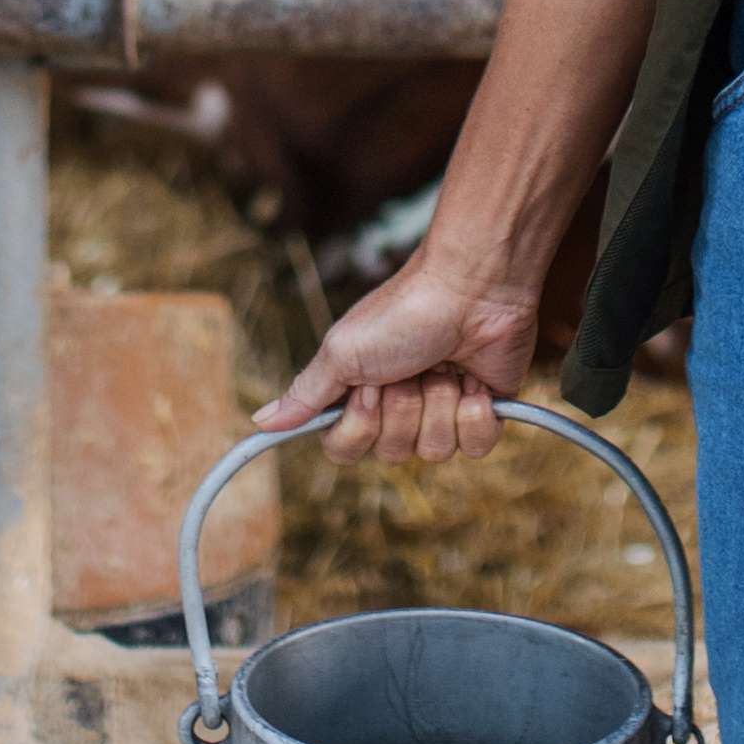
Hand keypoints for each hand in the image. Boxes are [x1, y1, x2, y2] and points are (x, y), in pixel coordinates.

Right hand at [252, 241, 542, 463]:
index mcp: (360, 394)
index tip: (369, 388)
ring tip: (444, 368)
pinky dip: (475, 415)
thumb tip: (260, 422)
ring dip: (439, 406)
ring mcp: (441, 409)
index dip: (358, 427)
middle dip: (403, 411)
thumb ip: (305, 393)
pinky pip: (475, 447)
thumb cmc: (404, 312)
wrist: (473, 288)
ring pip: (434, 453)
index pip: (343, 448)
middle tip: (412, 369)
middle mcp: (398, 406)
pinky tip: (474, 383)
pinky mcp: (482, 413)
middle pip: (392, 454)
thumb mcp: (343, 352)